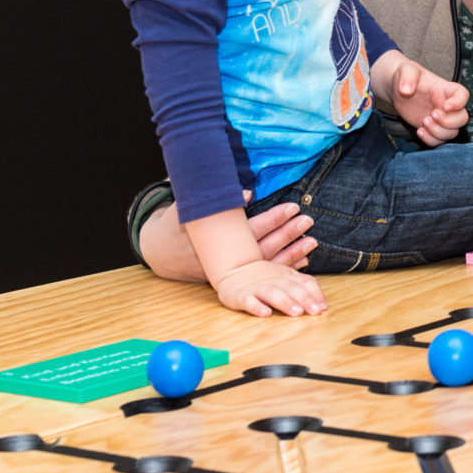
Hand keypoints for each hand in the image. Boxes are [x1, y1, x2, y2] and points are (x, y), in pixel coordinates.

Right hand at [140, 194, 315, 281]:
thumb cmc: (175, 225)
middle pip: (262, 248)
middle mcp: (225, 260)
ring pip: (265, 265)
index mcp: (216, 241)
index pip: (250, 229)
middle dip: (287, 235)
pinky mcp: (234, 279)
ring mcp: (230, 272)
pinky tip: (302, 261)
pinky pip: (262, 276)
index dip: (273, 219)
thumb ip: (214, 199)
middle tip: (308, 221)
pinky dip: (282, 269)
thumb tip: (248, 192)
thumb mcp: (187, 208)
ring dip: (290, 255)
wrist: (161, 254)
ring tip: (312, 242)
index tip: (293, 208)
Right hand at [212, 258, 327, 317]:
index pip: (304, 282)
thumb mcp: (286, 278)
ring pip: (272, 293)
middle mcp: (274, 280)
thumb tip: (324, 304)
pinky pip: (249, 300)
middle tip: (315, 311)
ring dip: (286, 302)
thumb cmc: (266, 278)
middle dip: (305, 299)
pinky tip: (266, 314)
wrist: (235, 269)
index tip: (323, 307)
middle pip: (291, 288)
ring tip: (297, 312)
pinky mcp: (240, 295)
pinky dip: (257, 307)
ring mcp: (257, 287)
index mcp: (287, 276)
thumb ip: (303, 287)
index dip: (315, 294)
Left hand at [388, 59, 470, 146]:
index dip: (459, 103)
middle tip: (432, 114)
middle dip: (449, 121)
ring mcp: (441, 118)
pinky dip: (431, 140)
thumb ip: (407, 77)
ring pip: (452, 132)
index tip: (445, 106)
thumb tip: (406, 90)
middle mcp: (447, 105)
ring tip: (424, 121)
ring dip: (438, 132)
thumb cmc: (406, 77)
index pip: (463, 95)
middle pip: (463, 118)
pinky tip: (419, 131)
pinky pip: (439, 141)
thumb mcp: (406, 70)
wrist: (397, 89)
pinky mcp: (432, 128)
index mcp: (445, 89)